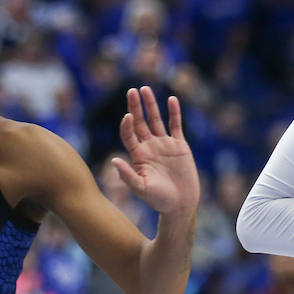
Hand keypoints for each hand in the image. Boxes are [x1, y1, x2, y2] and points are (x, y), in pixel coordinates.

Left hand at [112, 87, 199, 214]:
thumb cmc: (158, 199)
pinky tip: (171, 99)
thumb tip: (113, 161)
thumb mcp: (141, 188)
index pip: (129, 135)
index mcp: (138, 155)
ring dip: (151, 105)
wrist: (180, 204)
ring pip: (156, 119)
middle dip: (136, 106)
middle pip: (140, 122)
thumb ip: (127, 175)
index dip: (127, 125)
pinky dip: (174, 112)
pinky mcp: (179, 145)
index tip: (128, 116)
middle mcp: (149, 146)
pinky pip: (176, 125)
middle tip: (132, 90)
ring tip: (145, 88)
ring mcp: (164, 144)